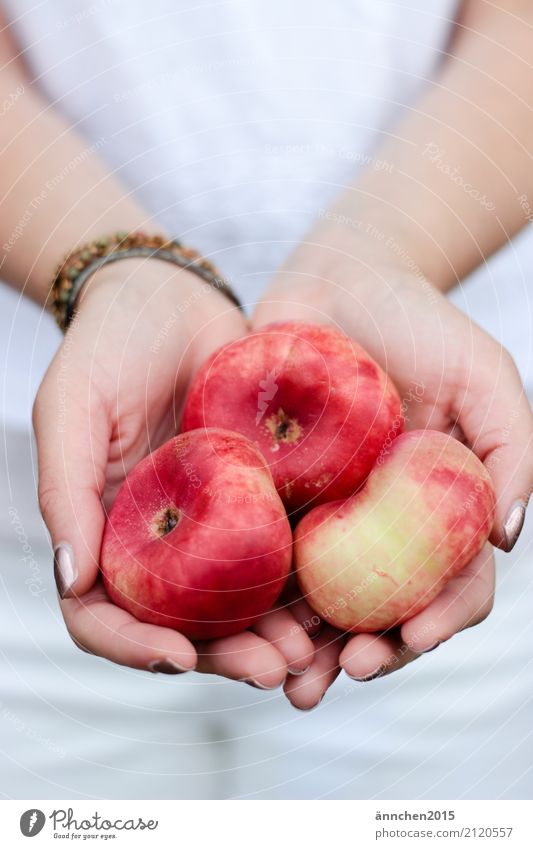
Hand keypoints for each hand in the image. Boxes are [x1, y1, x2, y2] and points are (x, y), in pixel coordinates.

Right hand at [34, 257, 314, 684]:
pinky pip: (278, 549)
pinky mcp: (258, 496)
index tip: (178, 658)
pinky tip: (332, 595)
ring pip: (236, 600)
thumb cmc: (108, 344)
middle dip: (222, 655)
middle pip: (180, 623)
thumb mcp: (71, 405)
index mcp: (103, 531)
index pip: (103, 614)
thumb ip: (65, 489)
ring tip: (309, 651)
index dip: (132, 646)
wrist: (172, 295)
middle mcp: (157, 539)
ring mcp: (210, 522)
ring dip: (268, 634)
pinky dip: (301, 581)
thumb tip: (72, 579)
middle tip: (272, 671)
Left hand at [252, 259, 532, 702]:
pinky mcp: (271, 491)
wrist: (343, 277)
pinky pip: (263, 550)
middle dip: (368, 652)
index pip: (449, 584)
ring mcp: (325, 513)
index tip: (412, 636)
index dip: (438, 619)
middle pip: (379, 608)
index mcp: (437, 511)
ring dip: (307, 648)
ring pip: (318, 599)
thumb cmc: (422, 323)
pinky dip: (256, 593)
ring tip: (287, 680)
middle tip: (342, 673)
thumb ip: (510, 454)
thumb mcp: (485, 379)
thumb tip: (505, 538)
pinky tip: (242, 620)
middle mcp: (381, 524)